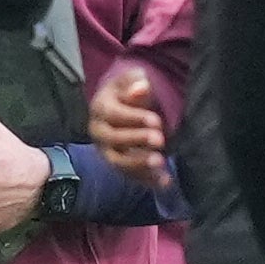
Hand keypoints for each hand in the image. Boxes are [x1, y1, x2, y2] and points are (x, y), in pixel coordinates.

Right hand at [90, 68, 169, 187]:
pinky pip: (130, 176)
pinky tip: (165, 182)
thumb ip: (134, 82)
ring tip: (160, 162)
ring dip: (138, 164)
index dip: (134, 118)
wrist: (120, 107)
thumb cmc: (128, 93)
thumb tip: (141, 86)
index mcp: (100, 108)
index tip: (156, 120)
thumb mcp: (129, 82)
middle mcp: (99, 132)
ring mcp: (107, 151)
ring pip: (118, 162)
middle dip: (137, 140)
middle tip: (160, 140)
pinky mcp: (119, 166)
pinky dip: (147, 180)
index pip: (113, 114)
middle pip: (113, 139)